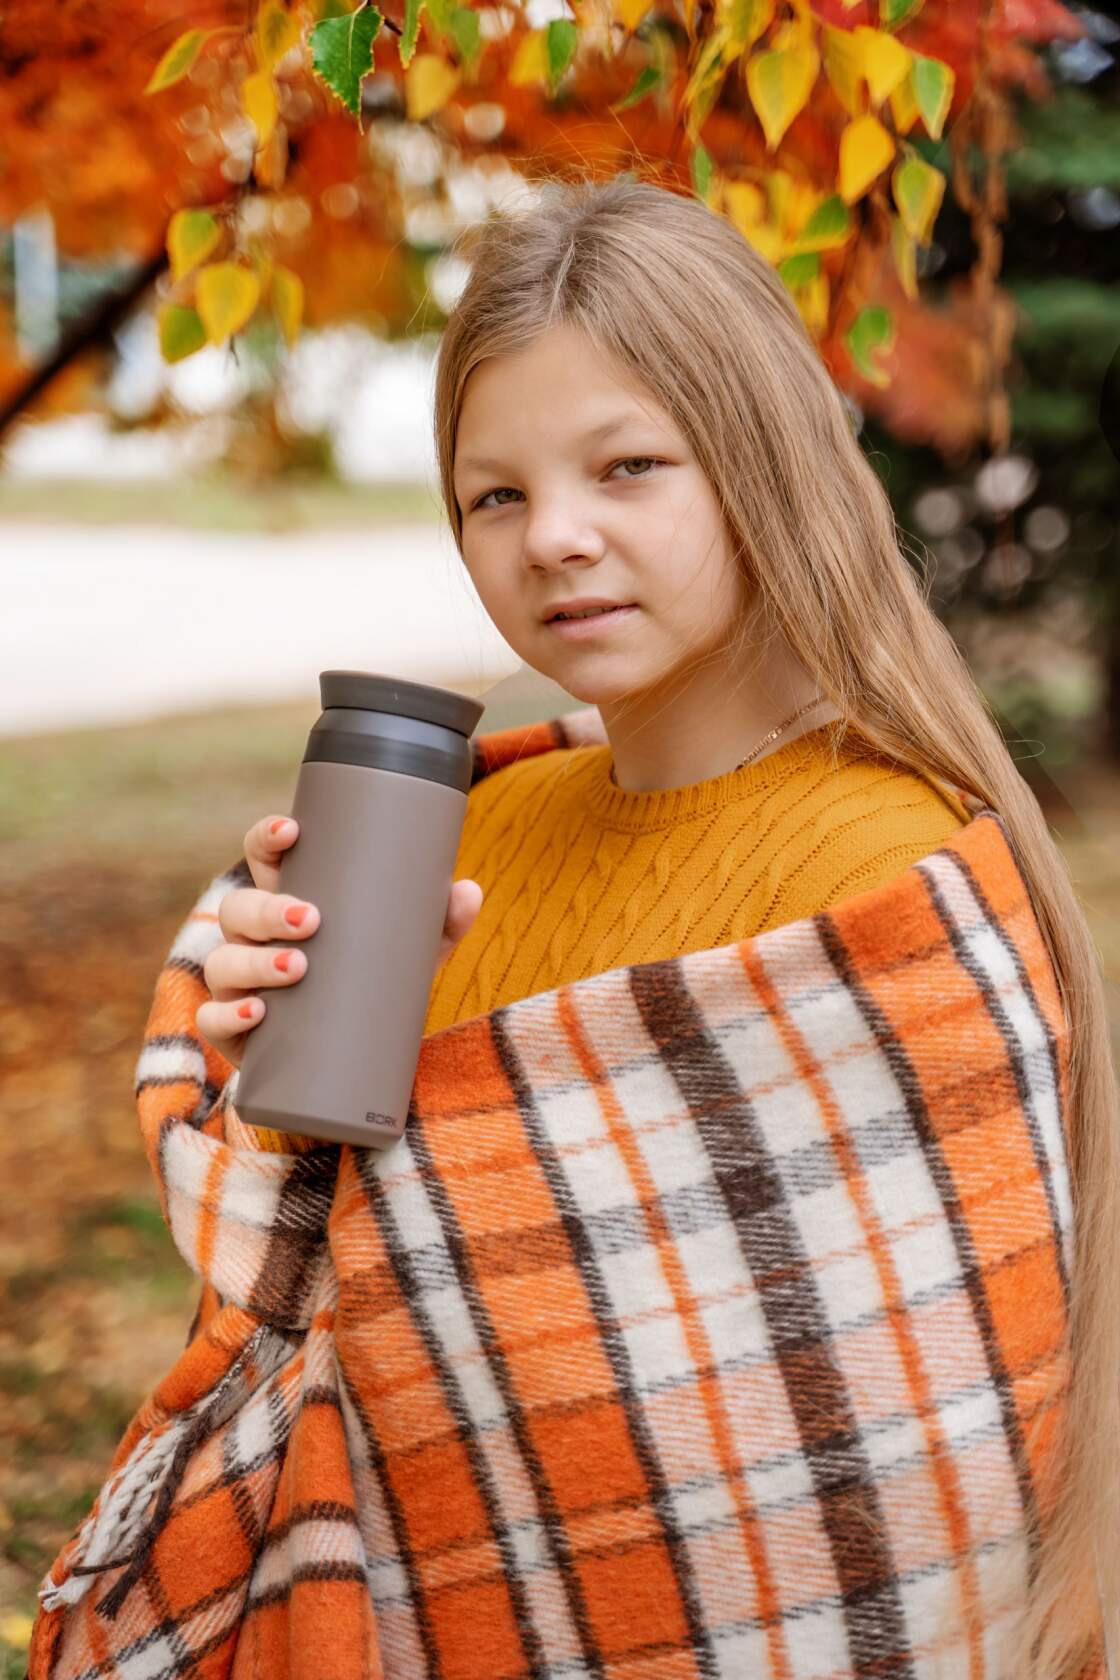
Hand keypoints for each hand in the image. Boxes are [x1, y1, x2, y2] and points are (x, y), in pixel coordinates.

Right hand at [196, 813, 483, 1067]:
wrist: (351, 1063)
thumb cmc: (372, 985)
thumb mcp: (411, 953)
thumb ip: (441, 921)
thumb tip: (468, 889)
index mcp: (287, 901)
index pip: (263, 858)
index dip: (267, 836)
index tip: (293, 830)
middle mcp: (252, 940)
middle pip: (238, 908)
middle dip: (269, 909)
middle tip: (311, 919)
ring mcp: (237, 986)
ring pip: (222, 963)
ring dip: (254, 962)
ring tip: (298, 967)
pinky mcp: (235, 1034)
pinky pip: (212, 1021)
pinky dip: (230, 1016)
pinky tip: (257, 1013)